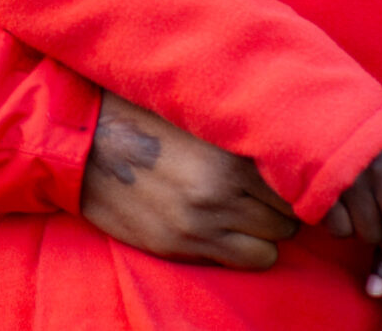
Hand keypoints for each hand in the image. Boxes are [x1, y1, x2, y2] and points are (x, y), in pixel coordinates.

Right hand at [79, 89, 298, 269]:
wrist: (85, 147)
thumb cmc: (143, 121)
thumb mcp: (198, 119)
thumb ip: (240, 137)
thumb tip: (289, 148)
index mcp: (229, 158)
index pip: (296, 188)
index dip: (295, 185)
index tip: (287, 180)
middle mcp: (220, 195)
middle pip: (287, 221)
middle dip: (280, 211)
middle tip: (263, 197)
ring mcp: (200, 226)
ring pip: (270, 249)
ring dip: (263, 235)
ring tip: (245, 215)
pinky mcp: (180, 247)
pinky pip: (238, 262)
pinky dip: (240, 250)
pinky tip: (224, 229)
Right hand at [324, 134, 381, 262]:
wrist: (302, 97)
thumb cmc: (352, 123)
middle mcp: (381, 167)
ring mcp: (350, 181)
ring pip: (372, 236)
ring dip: (367, 232)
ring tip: (357, 209)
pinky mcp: (321, 191)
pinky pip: (341, 231)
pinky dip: (340, 226)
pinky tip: (334, 205)